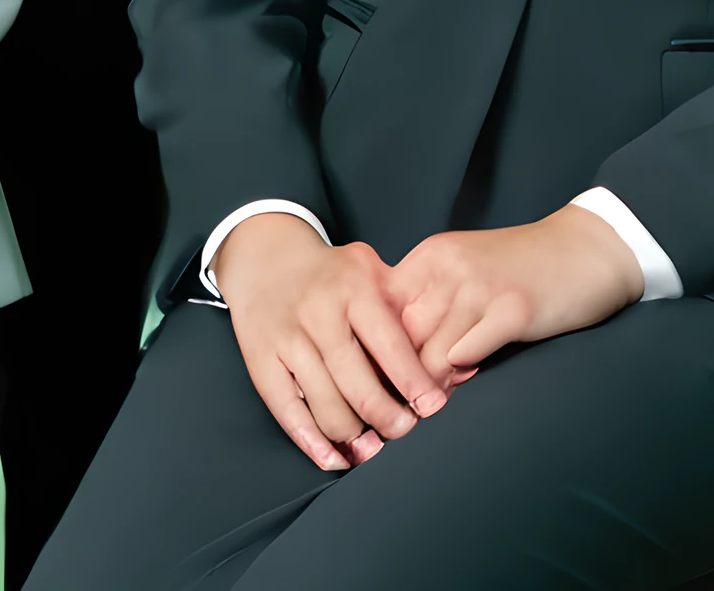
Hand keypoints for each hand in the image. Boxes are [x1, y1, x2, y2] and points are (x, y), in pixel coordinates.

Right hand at [212, 212, 449, 471]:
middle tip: (404, 429)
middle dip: (388, 418)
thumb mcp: (372, 271)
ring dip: (354, 437)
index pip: (389, 344)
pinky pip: (288, 413)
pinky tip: (335, 457)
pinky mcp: (262, 360)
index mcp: (354, 287)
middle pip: (358, 385)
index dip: (413, 382)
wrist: (267, 257)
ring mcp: (287, 338)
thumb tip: (452, 361)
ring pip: (326, 406)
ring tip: (373, 446)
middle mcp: (318, 312)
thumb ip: (406, 311)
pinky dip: (313, 444)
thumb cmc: (332, 274)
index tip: (432, 407)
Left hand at [387, 206, 641, 377]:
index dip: (374, 348)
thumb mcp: (465, 271)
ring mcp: (480, 287)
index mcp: (431, 256)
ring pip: (426, 354)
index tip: (374, 378)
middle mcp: (448, 267)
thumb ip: (430, 302)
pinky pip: (464, 355)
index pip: (379, 309)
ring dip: (427, 385)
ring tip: (429, 402)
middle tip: (397, 404)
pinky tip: (469, 378)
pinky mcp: (512, 310)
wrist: (587, 249)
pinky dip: (460, 377)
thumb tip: (392, 357)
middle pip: (397, 335)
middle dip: (395, 375)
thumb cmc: (523, 268)